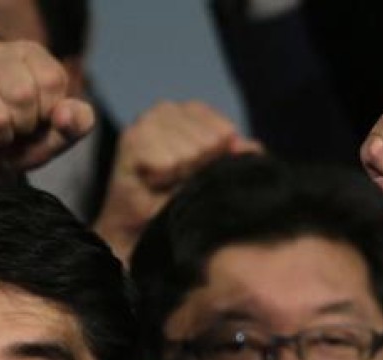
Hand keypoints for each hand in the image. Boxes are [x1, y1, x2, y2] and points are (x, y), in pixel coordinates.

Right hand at [0, 40, 94, 199]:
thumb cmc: (20, 141)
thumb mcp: (56, 136)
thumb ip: (76, 123)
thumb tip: (66, 113)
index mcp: (28, 53)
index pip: (50, 79)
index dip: (47, 113)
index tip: (37, 120)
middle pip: (22, 94)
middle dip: (22, 127)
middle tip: (14, 131)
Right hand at [94, 100, 260, 263]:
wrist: (139, 227)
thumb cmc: (175, 199)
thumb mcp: (212, 177)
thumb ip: (234, 158)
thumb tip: (251, 147)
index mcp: (189, 111)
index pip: (224, 130)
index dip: (216, 160)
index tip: (195, 173)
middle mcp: (166, 109)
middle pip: (208, 142)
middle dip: (197, 169)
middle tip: (176, 181)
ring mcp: (146, 121)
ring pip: (188, 153)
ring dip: (179, 176)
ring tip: (164, 182)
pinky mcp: (131, 139)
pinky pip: (168, 163)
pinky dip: (163, 178)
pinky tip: (151, 181)